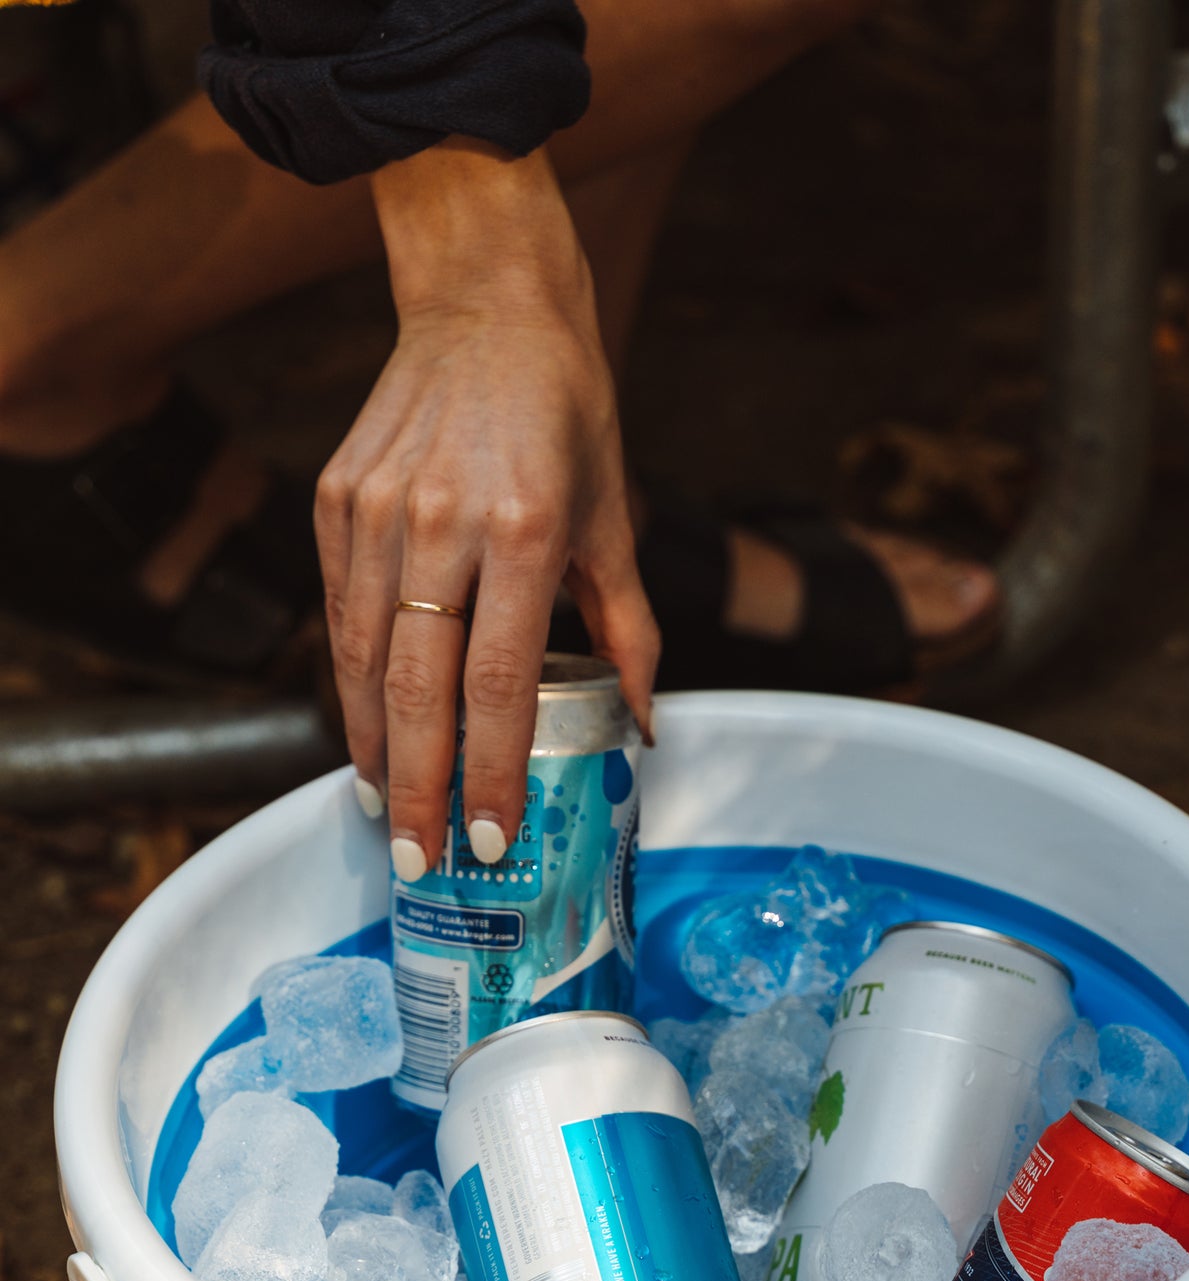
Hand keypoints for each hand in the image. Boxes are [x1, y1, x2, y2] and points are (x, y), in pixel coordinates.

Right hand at [315, 138, 657, 875]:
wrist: (485, 302)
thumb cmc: (564, 413)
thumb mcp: (615, 517)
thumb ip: (630, 631)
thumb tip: (644, 726)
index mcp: (521, 531)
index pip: (500, 685)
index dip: (493, 771)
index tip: (491, 836)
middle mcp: (439, 523)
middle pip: (418, 689)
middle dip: (417, 788)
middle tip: (420, 860)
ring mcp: (375, 509)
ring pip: (363, 658)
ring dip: (372, 747)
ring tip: (384, 811)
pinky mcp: (334, 497)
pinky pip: (341, 612)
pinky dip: (353, 680)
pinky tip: (368, 730)